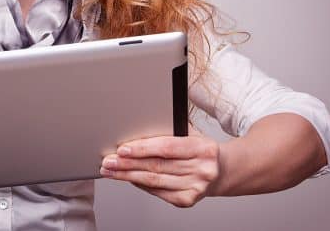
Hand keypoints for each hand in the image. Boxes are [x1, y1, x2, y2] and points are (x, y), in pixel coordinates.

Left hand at [99, 126, 220, 207]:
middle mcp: (202, 170)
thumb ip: (168, 130)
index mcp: (203, 148)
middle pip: (157, 166)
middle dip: (128, 164)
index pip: (166, 148)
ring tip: (111, 171)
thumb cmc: (199, 148)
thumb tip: (134, 128)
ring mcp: (196, 187)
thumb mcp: (190, 133)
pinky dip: (140, 184)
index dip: (142, 148)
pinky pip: (158, 192)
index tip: (122, 149)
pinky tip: (127, 178)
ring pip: (154, 181)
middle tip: (108, 161)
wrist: (221, 170)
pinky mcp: (188, 200)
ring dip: (128, 176)